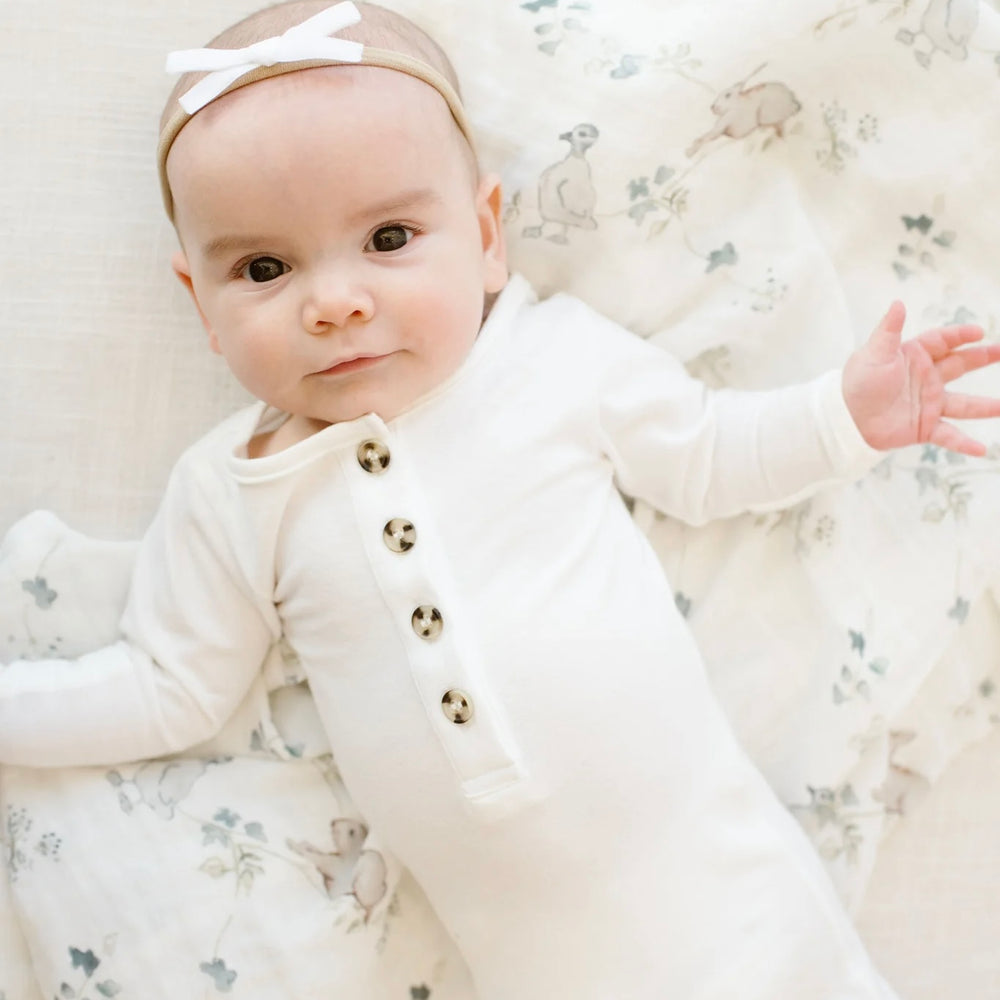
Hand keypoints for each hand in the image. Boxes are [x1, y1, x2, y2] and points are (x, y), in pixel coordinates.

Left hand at [842, 302, 999, 455]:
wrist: (844, 418)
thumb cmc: (857, 383)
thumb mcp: (873, 354)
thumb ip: (889, 330)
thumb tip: (898, 303)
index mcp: (913, 357)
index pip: (942, 341)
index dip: (960, 335)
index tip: (978, 332)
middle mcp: (925, 379)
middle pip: (961, 365)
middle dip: (984, 357)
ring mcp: (927, 404)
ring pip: (964, 404)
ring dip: (986, 406)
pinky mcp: (924, 427)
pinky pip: (950, 436)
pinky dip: (965, 443)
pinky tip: (982, 449)